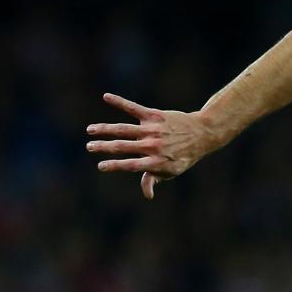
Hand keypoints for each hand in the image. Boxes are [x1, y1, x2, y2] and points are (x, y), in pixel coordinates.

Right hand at [85, 93, 224, 199]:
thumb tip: (147, 195)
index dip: (114, 166)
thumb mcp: (172, 171)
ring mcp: (152, 130)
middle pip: (122, 146)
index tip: (100, 166)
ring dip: (104, 129)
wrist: (202, 133)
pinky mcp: (154, 115)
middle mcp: (152, 146)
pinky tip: (106, 96)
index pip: (130, 165)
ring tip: (90, 130)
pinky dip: (120, 102)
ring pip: (123, 129)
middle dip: (103, 147)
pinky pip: (133, 108)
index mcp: (156, 162)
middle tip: (89, 147)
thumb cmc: (184, 155)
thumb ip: (154, 179)